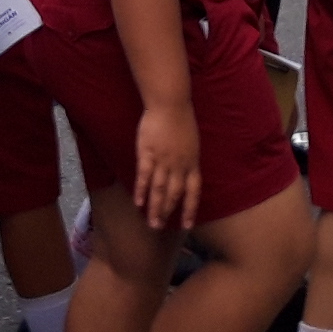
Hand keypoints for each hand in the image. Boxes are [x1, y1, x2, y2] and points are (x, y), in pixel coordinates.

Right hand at [132, 99, 201, 231]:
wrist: (170, 104)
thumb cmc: (182, 119)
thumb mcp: (192, 142)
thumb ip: (188, 159)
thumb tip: (186, 173)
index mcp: (192, 163)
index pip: (193, 192)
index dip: (190, 209)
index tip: (186, 225)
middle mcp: (179, 165)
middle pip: (174, 194)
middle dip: (168, 212)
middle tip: (159, 227)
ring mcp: (163, 160)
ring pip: (159, 189)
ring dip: (155, 208)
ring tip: (151, 223)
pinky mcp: (147, 153)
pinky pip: (144, 176)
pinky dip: (141, 191)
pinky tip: (138, 203)